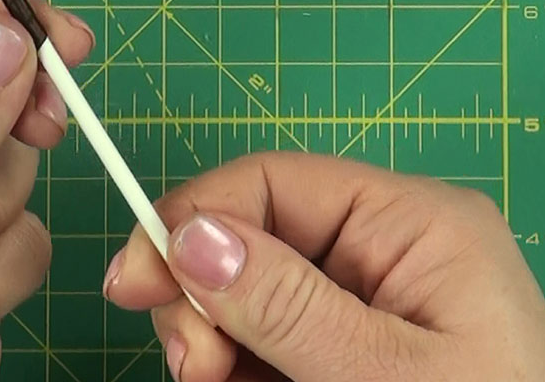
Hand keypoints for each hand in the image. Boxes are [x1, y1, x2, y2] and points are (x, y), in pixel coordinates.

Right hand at [103, 152, 544, 381]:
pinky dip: (230, 367)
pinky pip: (256, 341)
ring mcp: (352, 307)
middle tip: (194, 368)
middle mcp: (377, 252)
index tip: (135, 283)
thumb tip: (190, 237)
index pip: (273, 182)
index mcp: (410, 224)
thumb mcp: (386, 373)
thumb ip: (288, 306)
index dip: (193, 218)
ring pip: (239, 295)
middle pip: (246, 238)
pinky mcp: (335, 354)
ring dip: (209, 340)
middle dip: (200, 296)